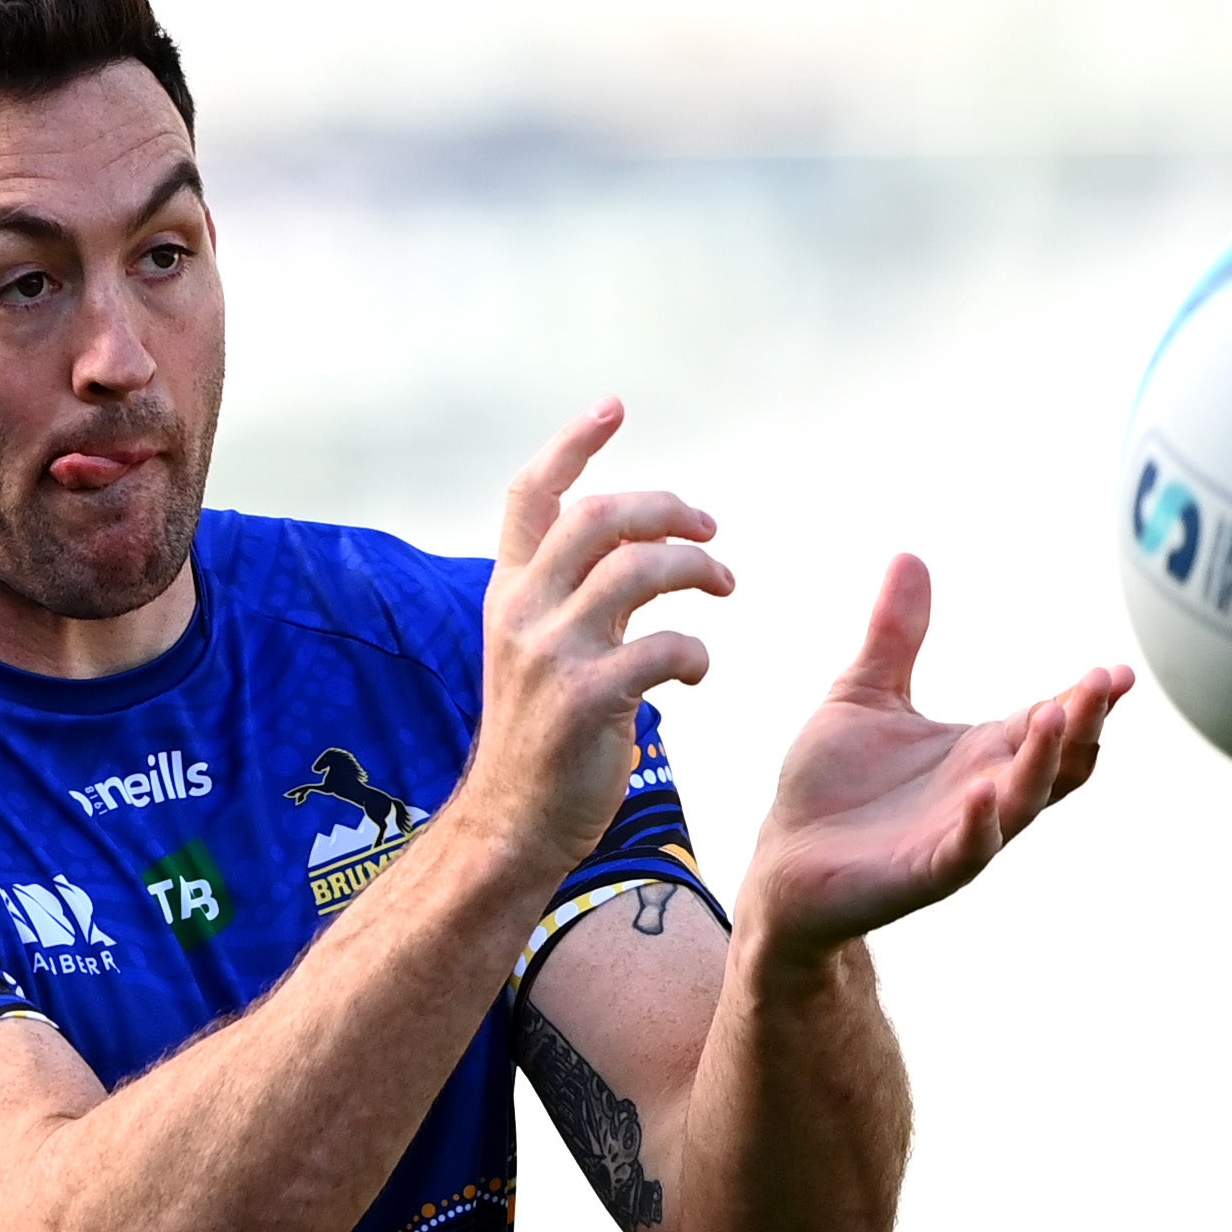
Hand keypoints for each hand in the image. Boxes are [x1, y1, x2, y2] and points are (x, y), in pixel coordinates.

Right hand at [452, 400, 733, 876]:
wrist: (512, 825)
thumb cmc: (539, 737)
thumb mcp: (534, 649)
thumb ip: (569, 594)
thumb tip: (632, 545)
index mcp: (508, 592)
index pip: (531, 495)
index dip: (573, 443)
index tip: (615, 407)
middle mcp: (522, 612)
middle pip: (599, 517)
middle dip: (668, 508)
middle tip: (711, 528)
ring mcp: (550, 656)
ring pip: (638, 570)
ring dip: (697, 569)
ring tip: (723, 586)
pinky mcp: (585, 702)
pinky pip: (663, 648)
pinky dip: (696, 651)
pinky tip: (698, 668)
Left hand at [739, 553, 1129, 955]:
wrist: (784, 862)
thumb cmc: (830, 785)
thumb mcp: (865, 694)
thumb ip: (894, 634)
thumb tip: (910, 556)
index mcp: (981, 751)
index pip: (1050, 720)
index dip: (1087, 699)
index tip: (1119, 670)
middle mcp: (985, 792)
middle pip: (1057, 760)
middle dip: (1082, 721)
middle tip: (1103, 682)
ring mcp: (960, 835)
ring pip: (1024, 802)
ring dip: (1043, 761)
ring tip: (1053, 713)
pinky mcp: (925, 872)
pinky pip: (965, 852)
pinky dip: (980, 825)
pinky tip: (983, 791)